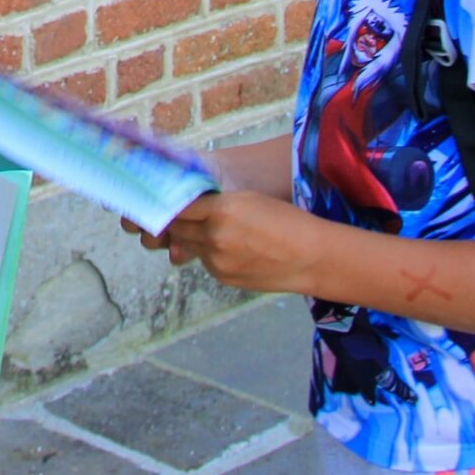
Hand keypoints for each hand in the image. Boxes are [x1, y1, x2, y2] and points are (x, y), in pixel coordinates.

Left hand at [151, 191, 315, 294]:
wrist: (310, 258)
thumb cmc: (285, 220)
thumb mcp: (248, 200)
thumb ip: (215, 202)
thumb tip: (187, 205)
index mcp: (221, 210)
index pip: (178, 205)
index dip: (170, 201)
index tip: (163, 197)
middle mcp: (213, 237)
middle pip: (177, 227)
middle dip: (176, 220)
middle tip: (177, 212)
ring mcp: (216, 260)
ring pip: (188, 244)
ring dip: (192, 237)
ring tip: (212, 229)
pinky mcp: (221, 277)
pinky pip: (204, 260)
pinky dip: (208, 252)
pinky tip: (229, 247)